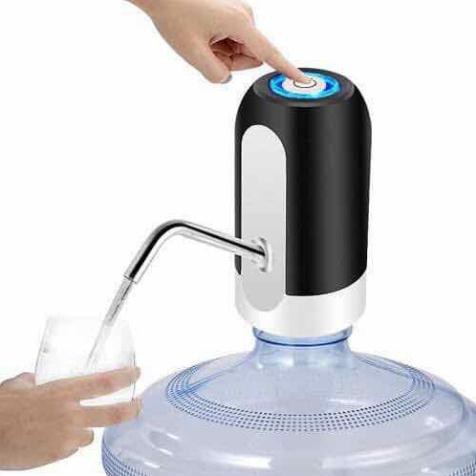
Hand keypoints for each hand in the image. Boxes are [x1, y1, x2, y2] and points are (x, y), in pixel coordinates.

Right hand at [0, 368, 140, 469]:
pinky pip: (71, 447)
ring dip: (82, 430)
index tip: (137, 373)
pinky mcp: (58, 454)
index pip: (104, 382)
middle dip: (131, 409)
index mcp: (63, 391)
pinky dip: (65, 444)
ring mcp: (66, 436)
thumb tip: (34, 380)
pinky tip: (48, 440)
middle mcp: (70, 413)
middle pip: (112, 413)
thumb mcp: (19, 386)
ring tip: (59, 428)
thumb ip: (33, 382)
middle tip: (138, 406)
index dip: (125, 377)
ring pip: (89, 434)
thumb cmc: (1, 409)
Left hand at [130, 0, 308, 82]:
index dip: (286, 69)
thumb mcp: (192, 53)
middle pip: (250, 57)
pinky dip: (220, 46)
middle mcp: (245, 17)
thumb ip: (215, 75)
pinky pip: (234, 42)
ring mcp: (239, 15)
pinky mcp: (233, 16)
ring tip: (204, 41)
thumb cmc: (174, 14)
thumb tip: (226, 78)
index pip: (268, 53)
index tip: (301, 79)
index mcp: (240, 23)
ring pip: (241, 52)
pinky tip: (205, 36)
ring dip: (223, 54)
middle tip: (207, 51)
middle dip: (230, 61)